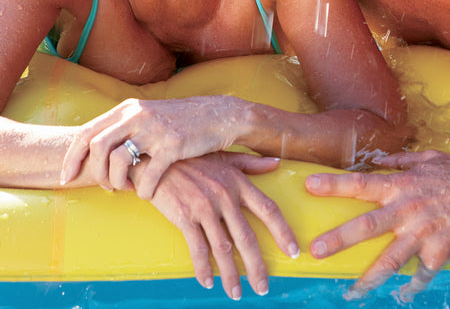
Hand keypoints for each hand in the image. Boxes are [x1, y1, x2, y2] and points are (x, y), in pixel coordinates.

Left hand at [60, 96, 243, 197]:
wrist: (218, 116)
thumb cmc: (179, 121)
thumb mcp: (147, 115)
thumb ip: (122, 127)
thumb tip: (93, 148)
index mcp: (127, 109)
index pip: (87, 132)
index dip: (71, 157)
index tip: (66, 177)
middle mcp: (138, 116)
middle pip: (96, 146)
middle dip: (94, 173)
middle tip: (103, 188)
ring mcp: (155, 130)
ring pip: (119, 161)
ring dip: (117, 182)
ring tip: (125, 189)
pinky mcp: (174, 145)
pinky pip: (149, 175)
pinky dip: (144, 190)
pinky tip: (147, 194)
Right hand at [140, 152, 299, 299]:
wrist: (156, 157)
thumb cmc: (191, 157)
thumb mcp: (223, 157)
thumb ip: (250, 164)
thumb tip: (276, 164)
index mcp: (238, 182)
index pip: (269, 210)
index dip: (283, 232)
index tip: (293, 251)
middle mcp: (225, 196)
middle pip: (247, 238)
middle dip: (257, 266)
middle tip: (263, 287)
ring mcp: (205, 207)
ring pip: (223, 249)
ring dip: (231, 275)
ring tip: (236, 293)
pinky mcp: (184, 217)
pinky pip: (198, 249)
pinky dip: (203, 268)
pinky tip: (208, 282)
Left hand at [305, 150, 449, 299]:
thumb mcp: (430, 160)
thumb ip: (402, 162)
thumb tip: (380, 161)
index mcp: (403, 185)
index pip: (361, 184)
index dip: (333, 184)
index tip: (308, 185)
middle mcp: (409, 209)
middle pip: (366, 226)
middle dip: (338, 239)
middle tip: (315, 250)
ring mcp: (424, 233)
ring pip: (389, 260)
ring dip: (368, 278)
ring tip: (350, 291)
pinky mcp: (441, 253)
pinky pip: (421, 275)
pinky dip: (411, 287)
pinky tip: (403, 295)